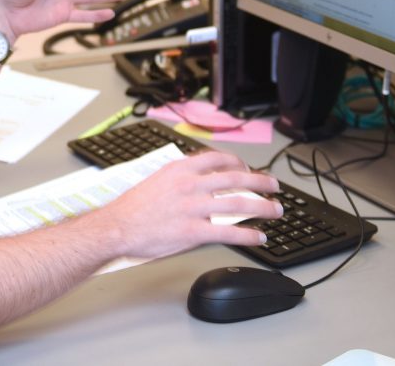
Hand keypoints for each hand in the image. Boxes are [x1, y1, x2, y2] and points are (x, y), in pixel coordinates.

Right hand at [103, 151, 281, 259]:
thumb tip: (201, 179)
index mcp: (180, 169)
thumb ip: (181, 177)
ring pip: (238, 203)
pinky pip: (228, 232)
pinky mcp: (193, 232)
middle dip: (260, 181)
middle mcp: (190, 184)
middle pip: (235, 178)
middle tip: (274, 186)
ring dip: (262, 206)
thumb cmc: (134, 206)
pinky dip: (248, 234)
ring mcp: (193, 207)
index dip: (238, 162)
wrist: (118, 226)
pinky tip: (258, 236)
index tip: (248, 167)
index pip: (218, 158)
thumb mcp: (157, 179)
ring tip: (275, 210)